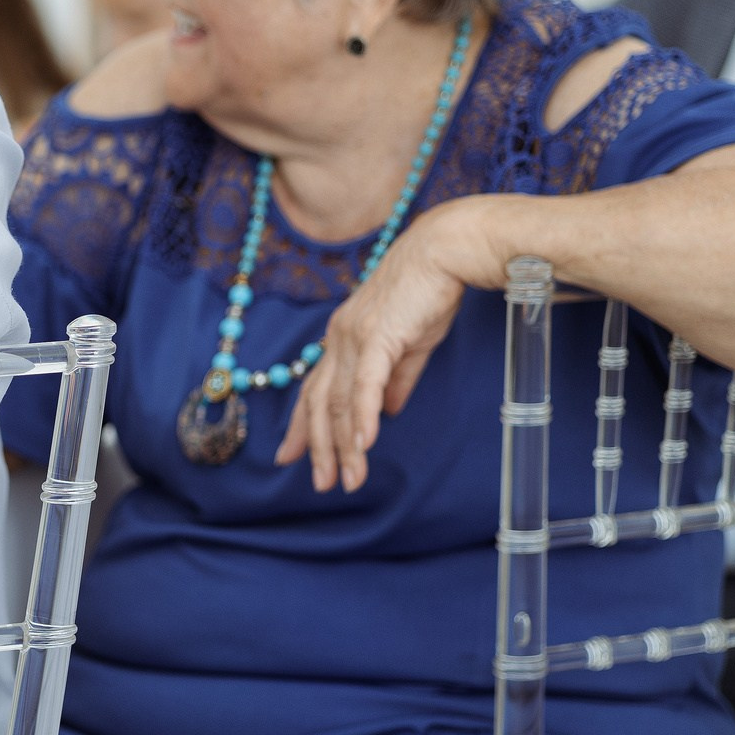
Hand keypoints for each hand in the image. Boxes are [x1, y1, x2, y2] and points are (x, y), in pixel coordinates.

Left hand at [277, 197, 505, 491]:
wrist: (443, 250)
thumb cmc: (428, 292)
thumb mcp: (409, 344)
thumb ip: (396, 379)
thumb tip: (389, 411)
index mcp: (342, 338)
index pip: (313, 389)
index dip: (302, 425)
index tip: (290, 456)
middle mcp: (338, 339)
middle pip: (319, 402)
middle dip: (317, 446)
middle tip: (319, 483)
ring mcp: (354, 337)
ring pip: (339, 401)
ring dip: (343, 445)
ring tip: (347, 479)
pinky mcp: (377, 336)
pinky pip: (364, 385)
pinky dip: (360, 418)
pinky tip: (362, 446)